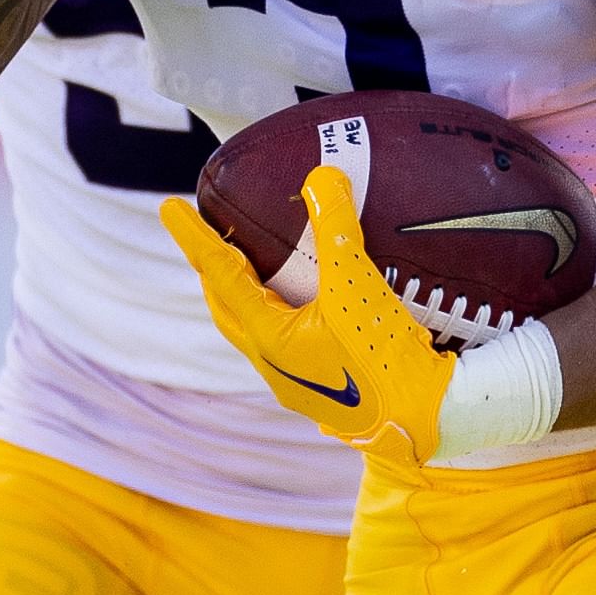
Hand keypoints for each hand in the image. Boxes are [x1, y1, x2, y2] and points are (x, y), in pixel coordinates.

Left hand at [162, 166, 466, 465]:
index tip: (169, 207)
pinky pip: (284, 343)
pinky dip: (279, 315)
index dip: (194, 238)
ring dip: (244, 297)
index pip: (220, 275)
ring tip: (251, 268)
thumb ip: (337, 229)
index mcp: (269, 337)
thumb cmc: (385, 358)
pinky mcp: (321, 389)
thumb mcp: (358, 285)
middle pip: (227, 309)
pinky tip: (306, 307)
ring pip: (254, 331)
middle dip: (213, 273)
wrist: (426, 419)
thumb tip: (322, 175)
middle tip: (210, 239)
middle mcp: (272, 363)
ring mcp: (295, 381)